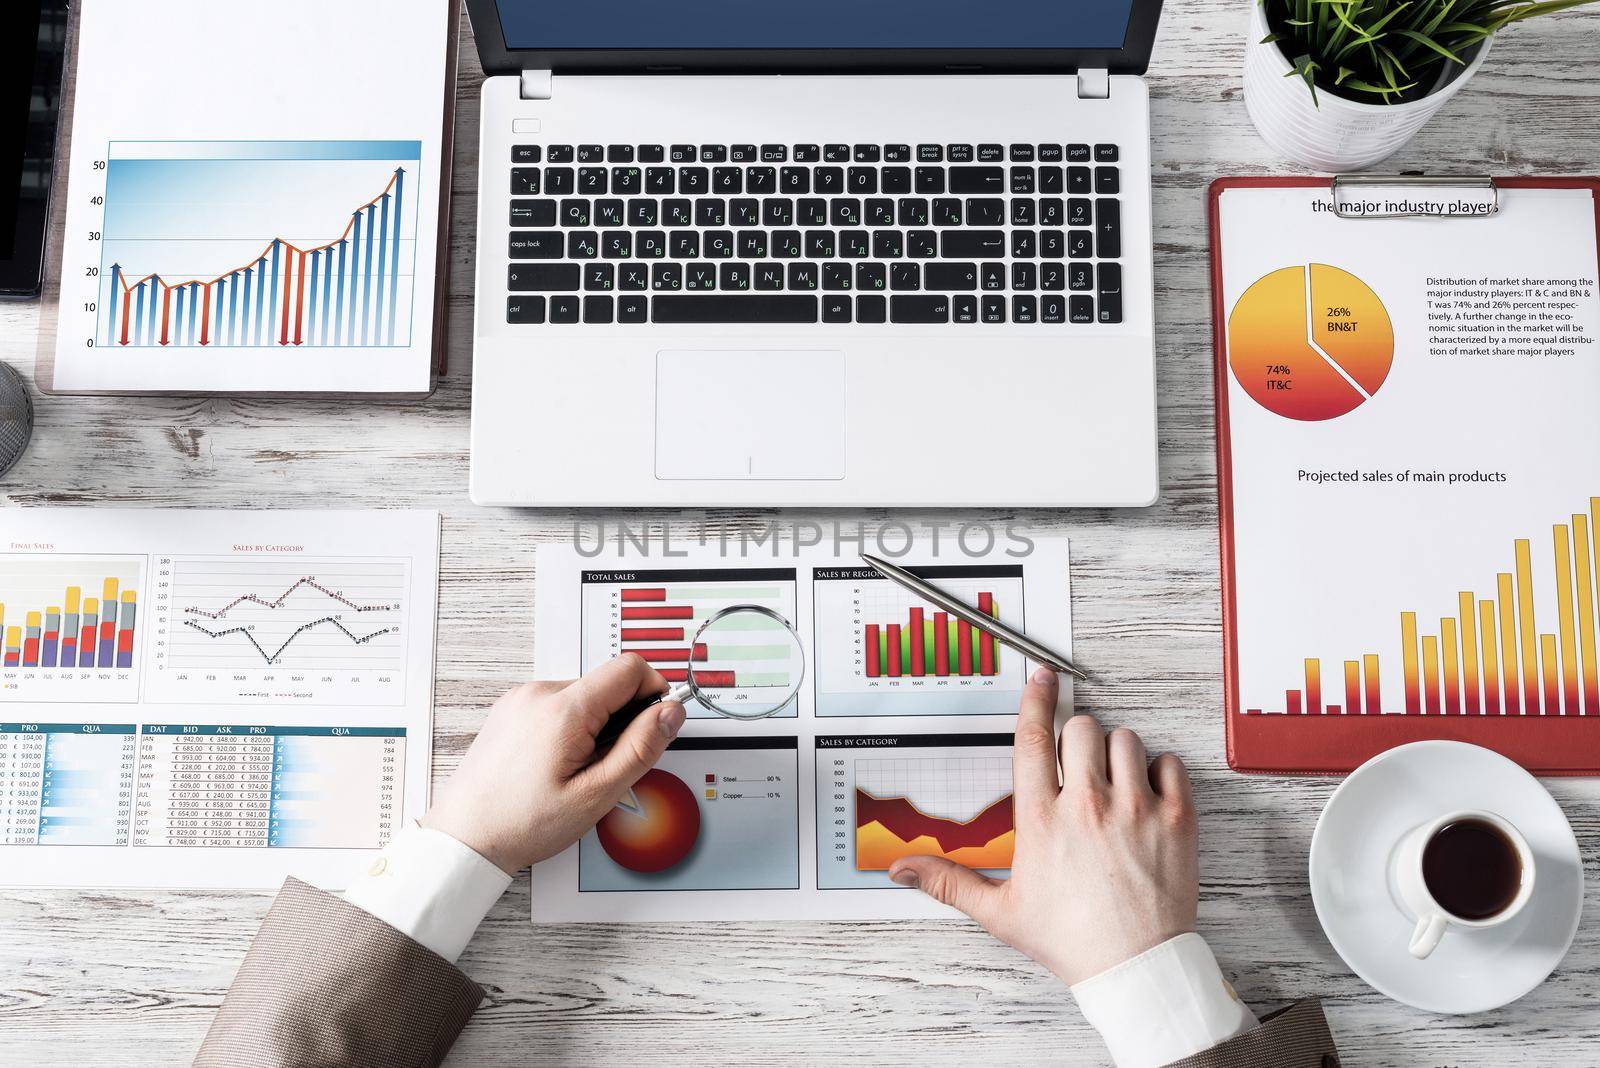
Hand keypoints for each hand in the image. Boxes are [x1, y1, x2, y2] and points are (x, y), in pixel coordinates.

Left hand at [421, 655, 685, 874]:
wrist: (465, 837)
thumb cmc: (522, 823)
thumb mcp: (596, 795)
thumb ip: (640, 748)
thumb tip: (671, 713)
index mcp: (564, 710)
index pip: (630, 668)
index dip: (654, 692)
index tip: (654, 725)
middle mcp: (540, 693)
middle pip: (607, 683)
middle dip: (622, 718)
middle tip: (608, 765)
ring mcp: (522, 699)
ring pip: (584, 696)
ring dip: (595, 725)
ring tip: (577, 770)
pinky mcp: (511, 709)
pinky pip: (558, 705)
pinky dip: (570, 728)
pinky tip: (556, 764)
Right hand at [889, 669, 1197, 985]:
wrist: (1134, 968)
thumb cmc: (1071, 941)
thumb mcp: (1000, 912)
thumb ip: (947, 883)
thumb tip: (902, 871)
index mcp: (1042, 820)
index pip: (1033, 737)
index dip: (1035, 699)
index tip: (1042, 679)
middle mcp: (1087, 805)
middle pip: (1081, 729)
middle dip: (1076, 738)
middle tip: (1077, 765)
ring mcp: (1136, 810)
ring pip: (1125, 739)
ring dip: (1116, 752)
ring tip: (1111, 782)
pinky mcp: (1176, 820)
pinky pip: (1170, 763)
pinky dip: (1160, 770)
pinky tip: (1147, 792)